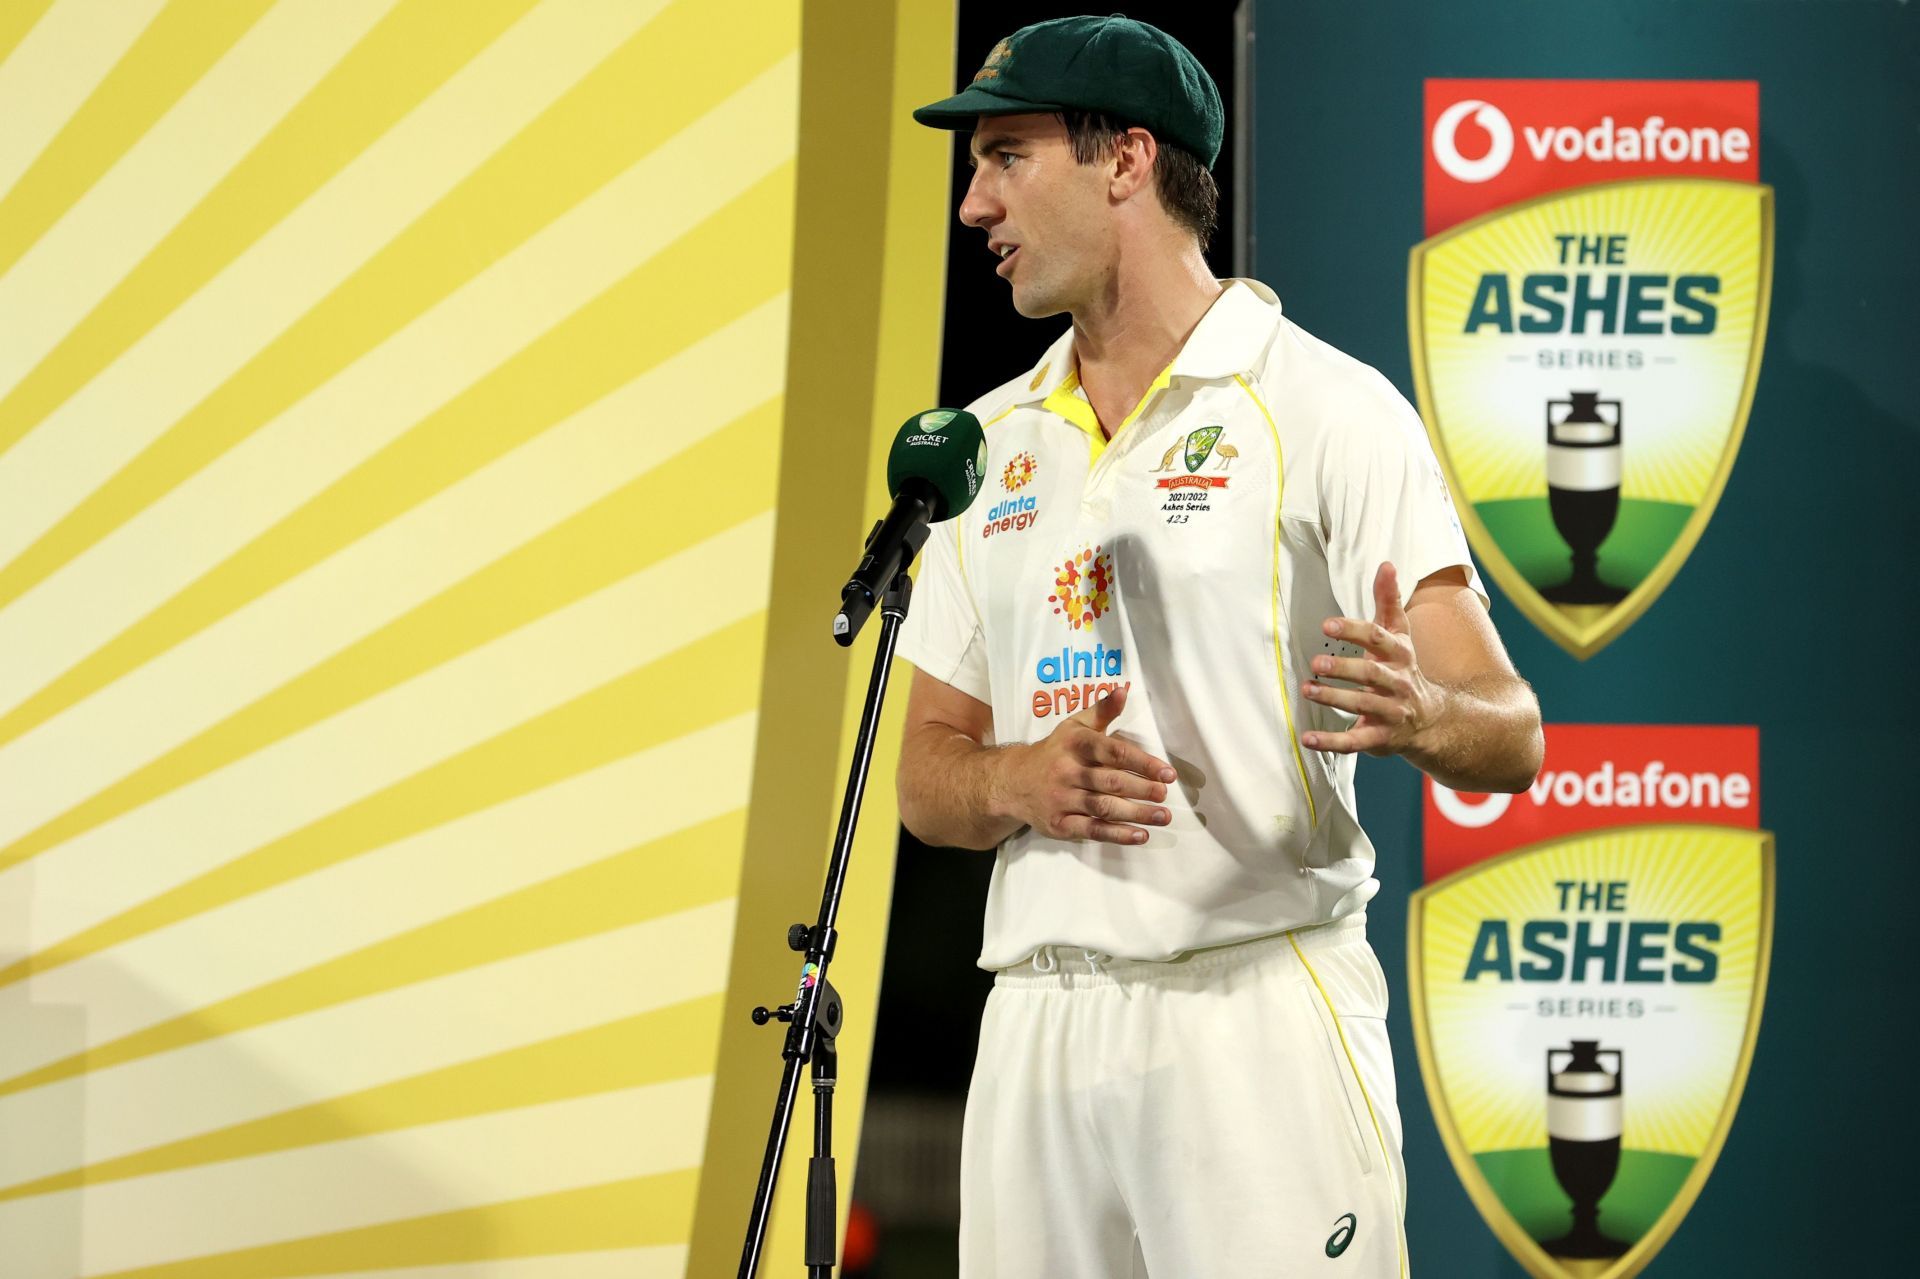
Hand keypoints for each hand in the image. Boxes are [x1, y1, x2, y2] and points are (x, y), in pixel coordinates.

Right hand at [998, 685, 1176, 844]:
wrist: (1012, 782)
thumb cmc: (1054, 752)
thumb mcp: (1074, 727)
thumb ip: (1101, 711)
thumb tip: (1122, 691)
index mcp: (1074, 744)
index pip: (1112, 752)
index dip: (1142, 762)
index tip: (1167, 773)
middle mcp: (1066, 771)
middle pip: (1110, 782)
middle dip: (1141, 789)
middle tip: (1165, 794)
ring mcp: (1062, 799)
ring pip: (1103, 807)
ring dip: (1136, 813)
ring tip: (1162, 816)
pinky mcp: (1059, 824)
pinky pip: (1091, 830)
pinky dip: (1117, 834)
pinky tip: (1140, 835)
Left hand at [1300, 562, 1442, 756]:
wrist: (1431, 721)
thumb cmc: (1403, 670)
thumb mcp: (1400, 636)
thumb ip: (1389, 602)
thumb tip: (1386, 563)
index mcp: (1399, 655)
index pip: (1378, 639)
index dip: (1353, 631)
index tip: (1327, 625)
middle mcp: (1397, 683)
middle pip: (1371, 674)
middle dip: (1344, 668)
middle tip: (1317, 663)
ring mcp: (1389, 712)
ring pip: (1361, 705)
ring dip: (1333, 698)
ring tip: (1307, 689)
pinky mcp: (1380, 738)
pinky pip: (1354, 742)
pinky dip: (1331, 742)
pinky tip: (1307, 739)